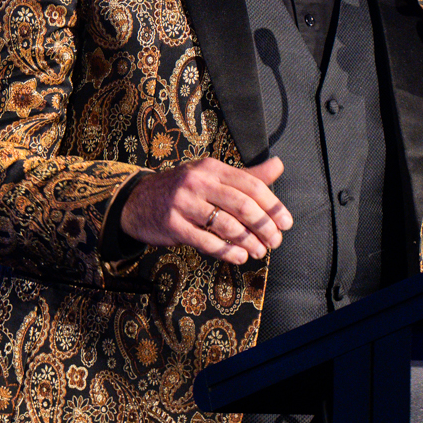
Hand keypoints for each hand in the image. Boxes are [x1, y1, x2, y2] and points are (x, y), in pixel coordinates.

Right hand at [120, 156, 292, 264]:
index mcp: (212, 167)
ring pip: (226, 225)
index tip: (286, 222)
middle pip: (242, 205)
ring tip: (259, 251)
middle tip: (276, 241)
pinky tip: (239, 257)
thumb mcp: (211, 176)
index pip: (251, 185)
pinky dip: (226, 251)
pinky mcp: (172, 224)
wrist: (136, 201)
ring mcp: (183, 203)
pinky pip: (205, 241)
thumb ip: (245, 175)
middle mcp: (198, 181)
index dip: (272, 206)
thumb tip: (278, 165)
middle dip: (264, 226)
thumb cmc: (182, 189)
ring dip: (248, 241)